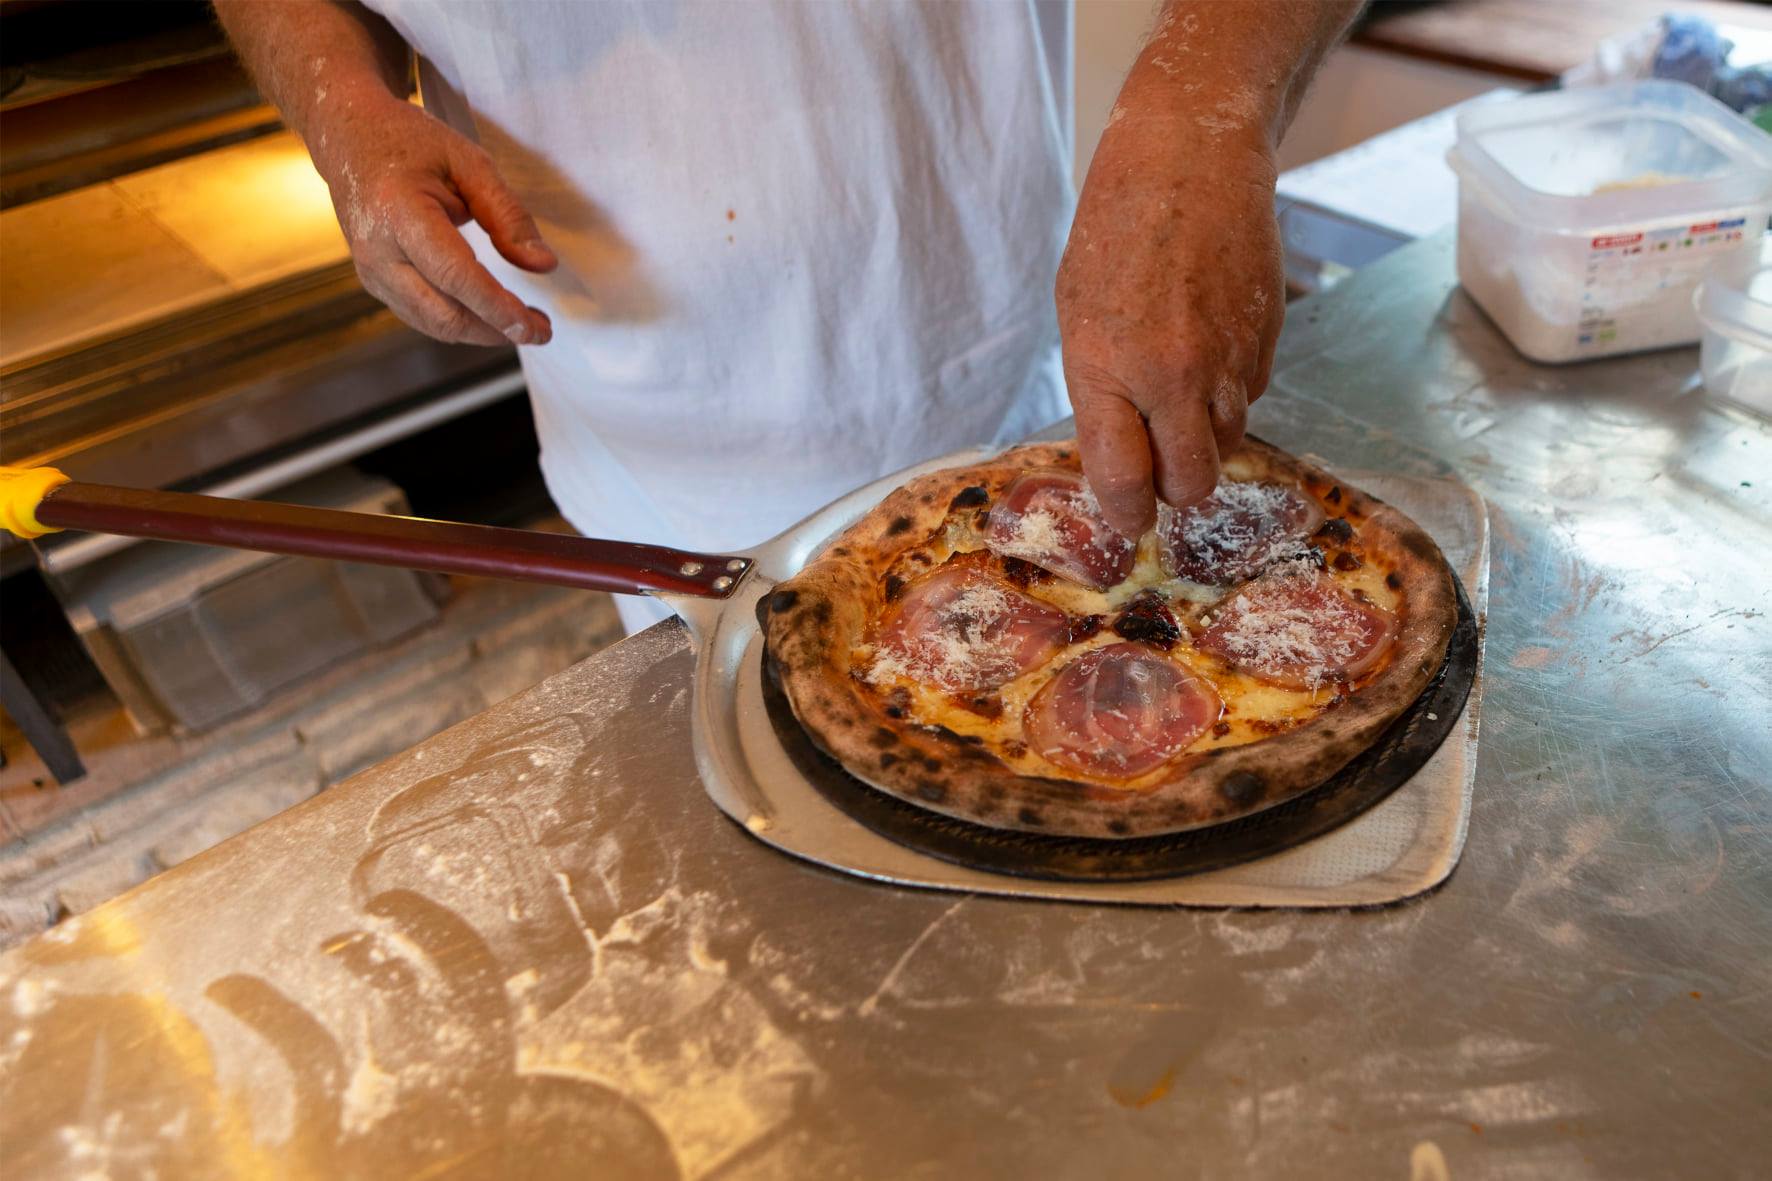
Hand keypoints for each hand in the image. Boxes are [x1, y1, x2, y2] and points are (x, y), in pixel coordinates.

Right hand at [310, 88, 557, 345]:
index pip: (454, 276)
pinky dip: (460, 323)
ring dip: (482, 332)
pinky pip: (421, 315)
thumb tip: (543, 265)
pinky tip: (490, 315)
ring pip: (433, 323)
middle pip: (443, 313)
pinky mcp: (374, 281)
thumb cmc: (410, 144)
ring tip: (523, 324)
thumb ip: (507, 215)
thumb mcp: (469, 163)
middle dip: (496, 330)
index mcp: (400, 213)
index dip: (496, 307)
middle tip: (541, 331)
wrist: (350, 138)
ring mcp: (371, 270)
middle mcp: (378, 250)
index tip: (533, 328)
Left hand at [1057, 113, 1284, 535]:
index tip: (1128, 523)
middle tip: (1159, 468)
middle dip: (1176, 490)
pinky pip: (1250, 398)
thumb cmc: (1117, 235)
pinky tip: (1209, 346)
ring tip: (1179, 391)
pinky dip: (1230, 392)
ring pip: (1227, 446)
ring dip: (1205, 439)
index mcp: (1107, 369)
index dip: (1126, 515)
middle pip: (1191, 485)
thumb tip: (1119, 462)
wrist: (1190, 161)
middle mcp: (1170, 374)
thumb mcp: (1078, 316)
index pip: (1123, 480)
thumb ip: (1100, 394)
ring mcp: (1225, 358)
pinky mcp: (1266, 339)